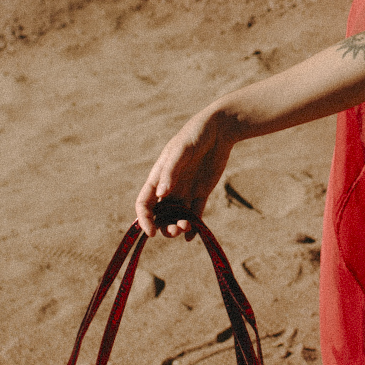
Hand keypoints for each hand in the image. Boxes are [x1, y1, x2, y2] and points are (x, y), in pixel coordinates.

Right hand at [135, 108, 236, 237]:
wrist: (219, 129)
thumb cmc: (195, 135)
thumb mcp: (181, 150)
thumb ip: (171, 171)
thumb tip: (161, 194)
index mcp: (158, 177)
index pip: (144, 203)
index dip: (144, 219)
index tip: (151, 231)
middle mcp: (169, 187)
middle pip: (160, 215)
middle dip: (164, 226)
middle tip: (175, 229)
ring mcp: (185, 190)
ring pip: (177, 216)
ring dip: (178, 226)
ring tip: (187, 227)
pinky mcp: (201, 192)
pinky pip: (195, 213)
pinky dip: (194, 226)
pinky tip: (194, 235)